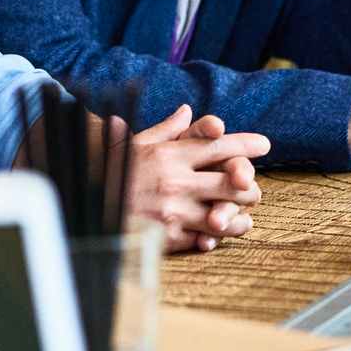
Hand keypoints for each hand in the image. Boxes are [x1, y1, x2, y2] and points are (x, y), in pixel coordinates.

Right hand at [121, 105, 269, 253]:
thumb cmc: (113, 173)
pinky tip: (219, 234)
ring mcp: (173, 211)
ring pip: (225, 215)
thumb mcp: (136, 145)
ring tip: (243, 217)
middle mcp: (176, 181)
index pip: (218, 146)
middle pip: (232, 182)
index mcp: (169, 155)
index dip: (246, 145)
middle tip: (251, 188)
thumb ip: (167, 129)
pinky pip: (205, 239)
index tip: (264, 145)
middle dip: (249, 186)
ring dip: (239, 216)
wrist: (85, 209)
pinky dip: (216, 238)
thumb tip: (187, 111)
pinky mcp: (168, 237)